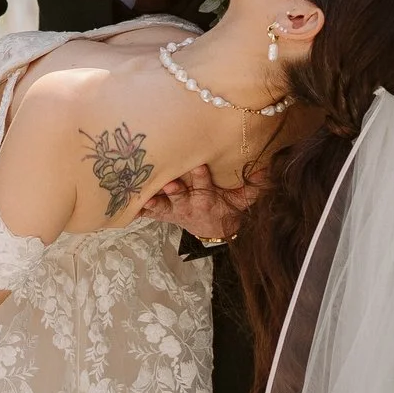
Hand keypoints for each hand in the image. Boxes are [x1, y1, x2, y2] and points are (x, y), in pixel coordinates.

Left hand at [139, 163, 263, 239]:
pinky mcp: (164, 212)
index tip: (200, 166)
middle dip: (175, 190)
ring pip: (163, 206)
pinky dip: (138, 209)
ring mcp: (175, 210)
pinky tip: (125, 205)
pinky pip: (149, 212)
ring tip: (144, 197)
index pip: (207, 187)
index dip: (202, 178)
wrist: (215, 226)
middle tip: (169, 183)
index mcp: (209, 199)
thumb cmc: (230, 205)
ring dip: (154, 201)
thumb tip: (269, 166)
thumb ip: (256, 184)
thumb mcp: (246, 198)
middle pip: (182, 197)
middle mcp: (190, 205)